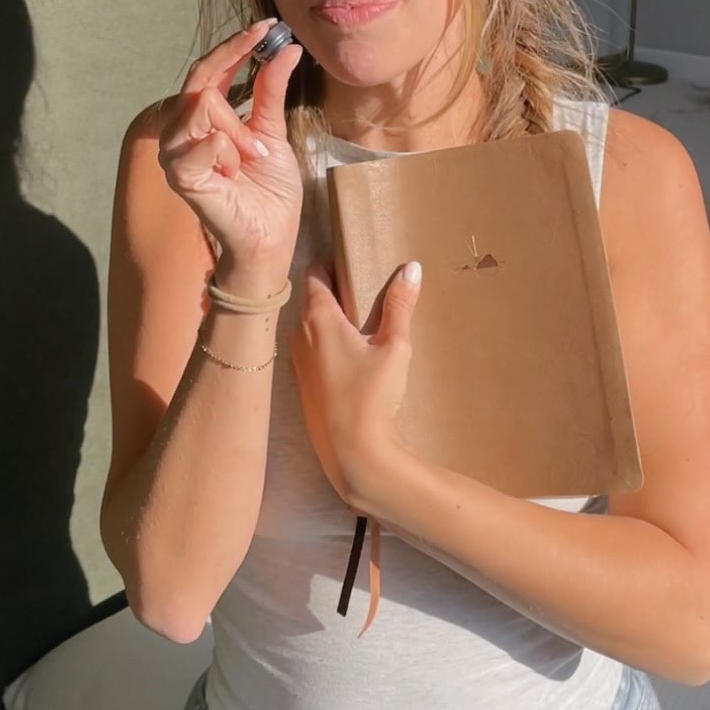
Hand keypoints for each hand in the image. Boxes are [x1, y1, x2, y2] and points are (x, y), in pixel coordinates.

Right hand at [156, 18, 303, 271]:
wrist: (272, 236)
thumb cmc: (268, 190)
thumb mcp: (273, 131)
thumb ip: (270, 90)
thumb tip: (287, 48)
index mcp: (202, 119)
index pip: (208, 69)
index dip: (235, 46)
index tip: (266, 26)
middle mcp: (182, 134)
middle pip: (202, 85)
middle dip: (239, 90)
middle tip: (263, 125)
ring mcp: (177, 156)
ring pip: (201, 108)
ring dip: (237, 131)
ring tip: (252, 157)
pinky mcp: (182, 180)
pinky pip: (201, 145)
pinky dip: (225, 149)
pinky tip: (235, 167)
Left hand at [288, 259, 421, 507]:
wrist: (353, 454)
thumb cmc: (372, 396)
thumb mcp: (395, 346)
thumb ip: (400, 305)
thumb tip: (411, 268)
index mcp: (317, 318)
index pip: (314, 272)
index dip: (330, 261)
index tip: (349, 255)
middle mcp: (298, 335)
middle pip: (310, 298)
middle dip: (332, 288)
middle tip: (360, 282)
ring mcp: (297, 362)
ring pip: (308, 326)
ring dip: (328, 318)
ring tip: (357, 317)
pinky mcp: (302, 385)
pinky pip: (310, 350)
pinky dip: (325, 342)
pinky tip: (349, 354)